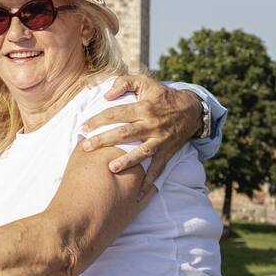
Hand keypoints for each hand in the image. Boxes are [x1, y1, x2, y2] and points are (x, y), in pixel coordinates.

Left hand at [81, 75, 201, 197]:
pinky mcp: (167, 152)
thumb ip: (124, 83)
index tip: (83, 127)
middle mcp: (151, 124)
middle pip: (125, 133)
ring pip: (142, 152)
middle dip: (104, 140)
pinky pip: (159, 168)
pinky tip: (138, 192)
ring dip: (127, 161)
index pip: (116, 113)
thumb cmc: (162, 95)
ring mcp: (160, 139)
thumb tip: (106, 95)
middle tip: (86, 147)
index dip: (98, 120)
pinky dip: (149, 181)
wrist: (191, 109)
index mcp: (143, 107)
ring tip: (110, 168)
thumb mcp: (145, 82)